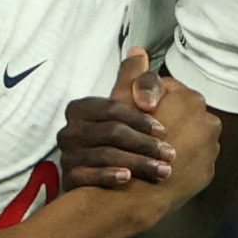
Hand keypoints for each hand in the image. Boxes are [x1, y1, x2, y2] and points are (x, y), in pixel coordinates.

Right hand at [56, 48, 174, 189]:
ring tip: (162, 171)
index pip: (113, 108)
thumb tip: (139, 52)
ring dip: (137, 162)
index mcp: (81, 109)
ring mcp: (67, 154)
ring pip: (104, 154)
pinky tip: (129, 179)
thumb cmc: (116, 141)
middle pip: (111, 132)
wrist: (100, 185)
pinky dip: (109, 176)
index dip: (141, 119)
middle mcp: (69, 130)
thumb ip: (133, 81)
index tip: (165, 131)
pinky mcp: (67, 178)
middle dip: (145, 143)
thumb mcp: (123, 107)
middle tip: (171, 155)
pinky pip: (87, 176)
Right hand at [131, 75, 220, 212]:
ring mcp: (211, 149)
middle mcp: (208, 122)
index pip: (168, 92)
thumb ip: (132, 75)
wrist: (136, 193)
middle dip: (166, 122)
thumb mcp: (122, 103)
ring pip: (190, 140)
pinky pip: (194, 162)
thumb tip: (139, 51)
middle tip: (146, 135)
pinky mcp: (208, 173)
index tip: (136, 114)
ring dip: (174, 143)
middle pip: (183, 116)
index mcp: (190, 100)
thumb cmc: (125, 145)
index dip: (148, 102)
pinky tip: (160, 168)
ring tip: (153, 154)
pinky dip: (181, 164)